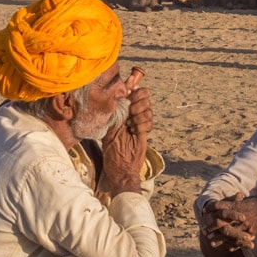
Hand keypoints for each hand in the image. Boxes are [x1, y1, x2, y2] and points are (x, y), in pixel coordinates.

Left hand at [99, 68, 150, 195]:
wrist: (120, 168)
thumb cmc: (111, 150)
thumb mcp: (108, 129)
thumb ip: (112, 114)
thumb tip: (111, 99)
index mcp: (126, 111)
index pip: (136, 93)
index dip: (135, 88)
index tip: (130, 89)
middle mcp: (135, 116)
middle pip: (145, 97)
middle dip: (138, 101)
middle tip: (131, 110)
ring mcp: (142, 124)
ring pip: (148, 110)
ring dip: (138, 115)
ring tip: (130, 124)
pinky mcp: (145, 133)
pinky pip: (148, 123)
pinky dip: (142, 125)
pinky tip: (134, 130)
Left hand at [200, 194, 256, 249]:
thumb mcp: (248, 201)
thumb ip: (239, 203)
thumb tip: (235, 200)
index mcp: (237, 205)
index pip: (219, 205)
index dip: (210, 208)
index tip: (205, 212)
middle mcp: (238, 214)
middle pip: (220, 221)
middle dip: (211, 227)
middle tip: (204, 231)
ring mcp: (245, 223)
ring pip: (228, 232)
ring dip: (219, 238)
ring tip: (212, 243)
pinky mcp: (252, 231)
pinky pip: (241, 239)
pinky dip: (234, 244)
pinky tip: (229, 248)